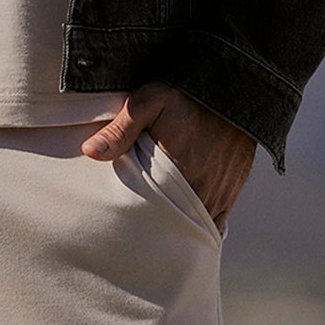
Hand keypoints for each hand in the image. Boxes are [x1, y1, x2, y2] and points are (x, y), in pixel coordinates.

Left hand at [81, 82, 256, 233]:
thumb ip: (120, 130)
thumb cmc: (187, 93)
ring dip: (180, 229)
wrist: (234, 87)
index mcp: (177, 172)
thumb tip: (90, 151)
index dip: (139, 224)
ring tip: (158, 233)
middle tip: (137, 237)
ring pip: (196, 226)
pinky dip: (201, 224)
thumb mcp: (148, 102)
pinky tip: (184, 223)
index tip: (124, 228)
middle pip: (175, 226)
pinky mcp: (233, 189)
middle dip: (157, 232)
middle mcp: (202, 188)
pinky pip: (217, 220)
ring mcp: (221, 192)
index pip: (153, 214)